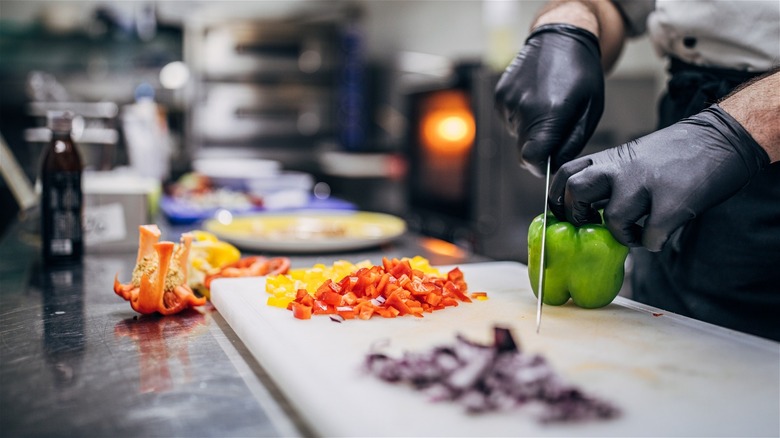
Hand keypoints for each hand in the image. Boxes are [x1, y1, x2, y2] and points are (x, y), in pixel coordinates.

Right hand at [494, 23, 603, 176]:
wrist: (560, 38)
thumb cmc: (581, 72)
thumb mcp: (591, 109)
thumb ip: (572, 142)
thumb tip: (555, 165)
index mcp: (551, 114)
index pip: (533, 159)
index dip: (541, 167)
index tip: (549, 164)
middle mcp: (524, 109)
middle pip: (523, 150)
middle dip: (539, 147)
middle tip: (555, 128)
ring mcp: (508, 101)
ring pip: (517, 135)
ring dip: (530, 129)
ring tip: (546, 105)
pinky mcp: (500, 96)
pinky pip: (509, 120)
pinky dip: (521, 117)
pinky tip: (534, 98)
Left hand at [549, 105, 769, 250]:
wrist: (723, 137)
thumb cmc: (677, 153)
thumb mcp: (633, 157)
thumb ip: (610, 178)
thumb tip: (588, 212)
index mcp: (611, 158)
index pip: (565, 173)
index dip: (558, 198)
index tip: (566, 214)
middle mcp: (623, 168)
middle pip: (575, 191)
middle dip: (578, 215)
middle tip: (593, 225)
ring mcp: (646, 185)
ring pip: (612, 220)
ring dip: (622, 235)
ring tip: (637, 231)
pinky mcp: (673, 203)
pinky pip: (650, 237)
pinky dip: (653, 242)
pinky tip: (662, 234)